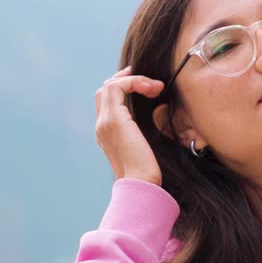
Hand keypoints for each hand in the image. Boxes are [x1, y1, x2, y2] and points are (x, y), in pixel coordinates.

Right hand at [94, 66, 165, 185]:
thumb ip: (144, 130)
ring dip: (133, 80)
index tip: (145, 85)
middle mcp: (101, 125)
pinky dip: (134, 82)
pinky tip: (152, 89)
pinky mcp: (113, 120)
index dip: (123, 88)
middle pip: (104, 90)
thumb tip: (160, 111)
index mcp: (106, 133)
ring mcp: (104, 122)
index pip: (106, 102)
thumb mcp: (146, 145)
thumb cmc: (149, 170)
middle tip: (148, 80)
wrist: (141, 183)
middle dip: (125, 79)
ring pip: (108, 86)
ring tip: (155, 86)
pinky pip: (117, 87)